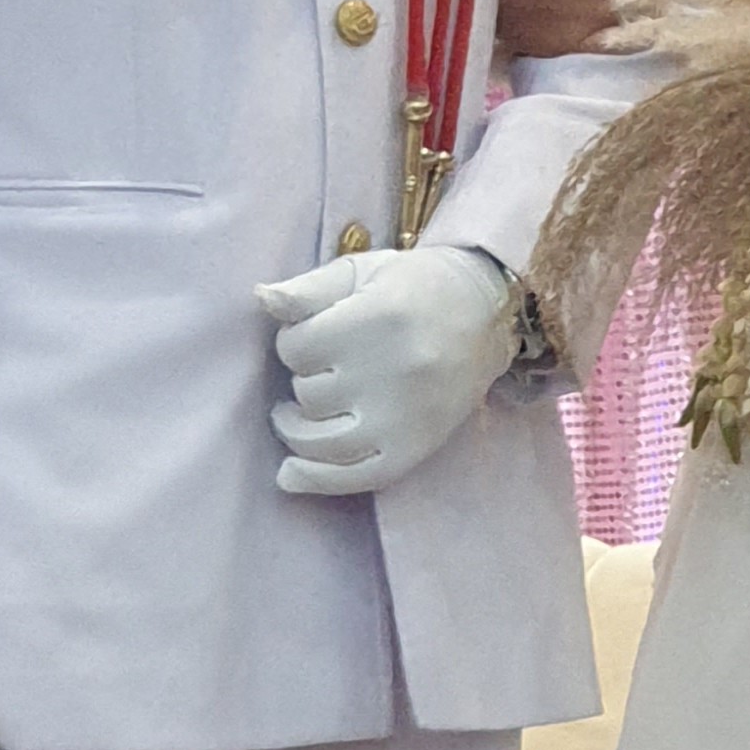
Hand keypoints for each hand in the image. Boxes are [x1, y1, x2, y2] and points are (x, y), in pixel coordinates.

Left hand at [257, 245, 515, 496]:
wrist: (487, 314)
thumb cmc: (414, 287)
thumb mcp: (362, 271)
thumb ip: (309, 287)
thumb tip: (262, 298)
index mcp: (375, 319)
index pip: (295, 347)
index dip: (296, 339)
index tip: (317, 334)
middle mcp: (390, 372)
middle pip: (307, 391)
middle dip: (305, 377)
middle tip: (327, 366)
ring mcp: (403, 417)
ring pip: (318, 438)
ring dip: (297, 427)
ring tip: (295, 414)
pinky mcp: (414, 448)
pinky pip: (354, 477)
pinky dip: (315, 479)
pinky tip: (289, 473)